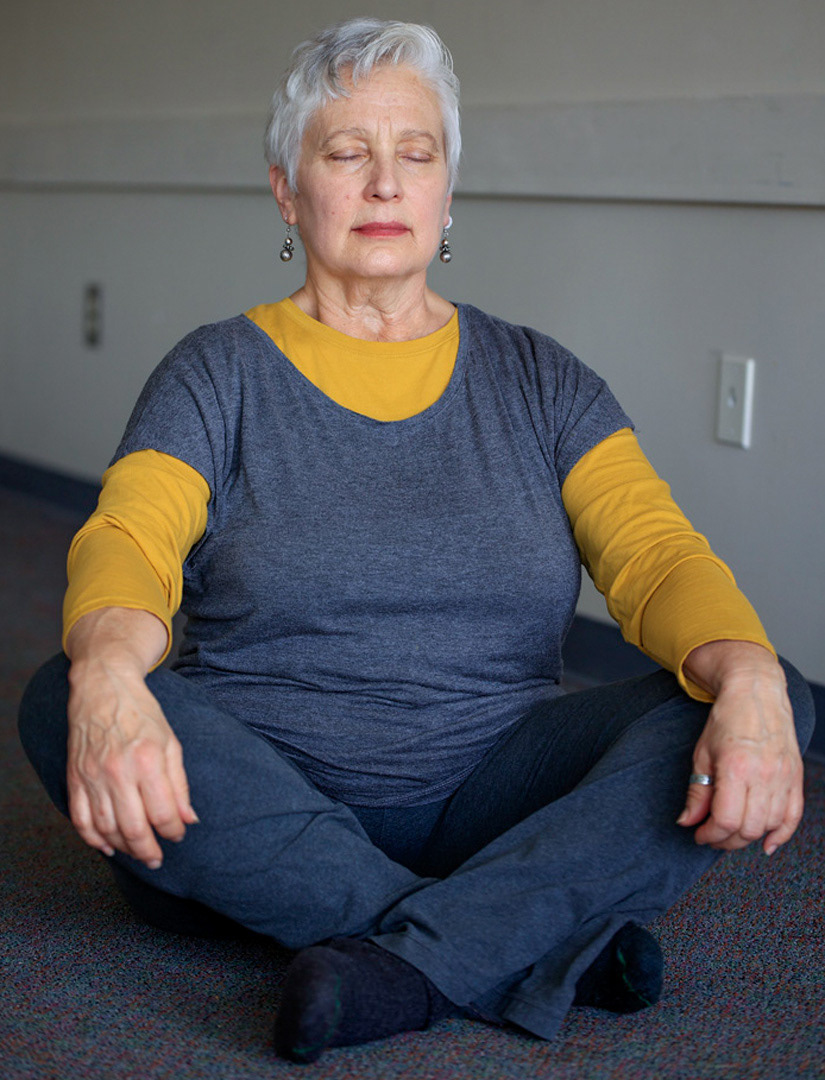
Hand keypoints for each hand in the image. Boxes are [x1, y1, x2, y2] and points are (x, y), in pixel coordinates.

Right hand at [65, 608, 197, 867]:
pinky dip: (93, 839)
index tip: (178, 834)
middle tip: (157, 859)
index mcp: (147, 760)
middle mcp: (118, 771)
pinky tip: (107, 847)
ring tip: (137, 853)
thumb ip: (180, 784)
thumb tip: (188, 819)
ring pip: (107, 829)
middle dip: (148, 851)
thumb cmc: (142, 713)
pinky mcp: (75, 777)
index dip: (173, 831)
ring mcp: (92, 776)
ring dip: (123, 848)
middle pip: (134, 829)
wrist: (102, 688)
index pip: (162, 813)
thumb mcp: (171, 742)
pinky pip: (80, 819)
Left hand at [677, 642, 802, 855]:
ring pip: (769, 825)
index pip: (726, 819)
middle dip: (726, 840)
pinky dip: (782, 835)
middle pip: (748, 828)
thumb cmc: (725, 721)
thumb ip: (697, 791)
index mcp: (736, 768)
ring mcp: (783, 778)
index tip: (699, 834)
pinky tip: (767, 844)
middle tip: (712, 835)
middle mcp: (764, 775)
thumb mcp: (702, 754)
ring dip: (748, 838)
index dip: (710, 834)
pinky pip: (793, 816)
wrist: (756, 694)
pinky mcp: (795, 778)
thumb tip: (688, 822)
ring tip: (731, 833)